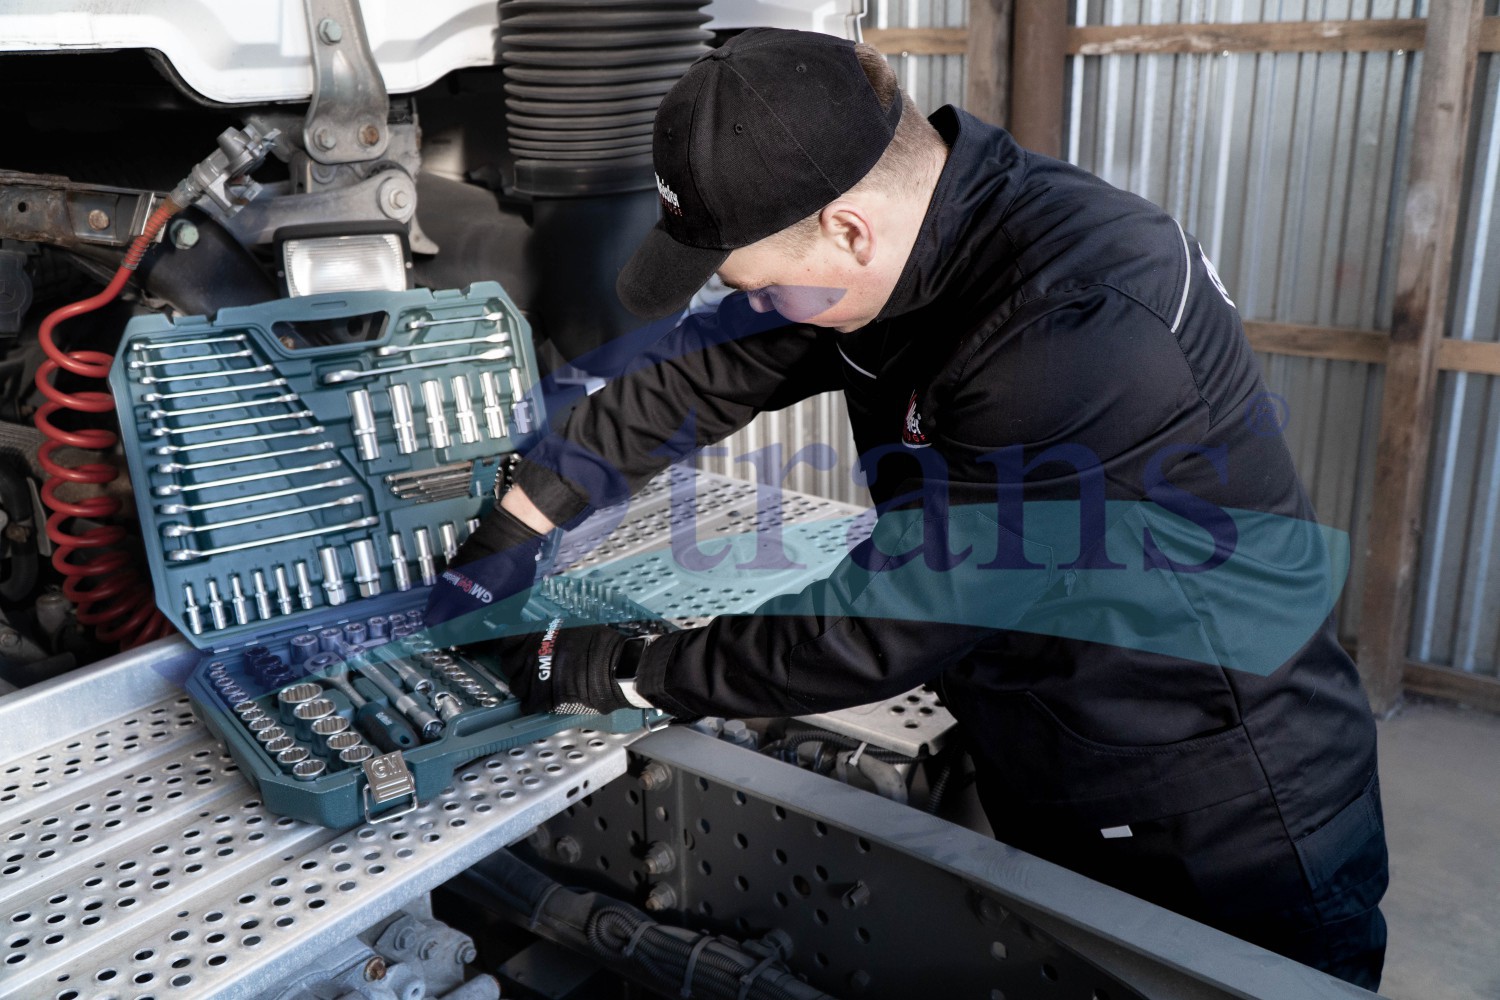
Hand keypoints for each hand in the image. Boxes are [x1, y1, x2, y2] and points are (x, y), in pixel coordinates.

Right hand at [422, 505, 545, 641]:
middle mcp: (457, 593)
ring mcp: (451, 579)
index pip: (454, 631)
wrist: (509, 534)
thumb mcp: (517, 597)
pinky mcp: (451, 566)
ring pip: (432, 602)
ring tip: (444, 620)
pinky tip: (447, 600)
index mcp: (473, 604)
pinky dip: (439, 597)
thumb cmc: (516, 566)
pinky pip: (439, 587)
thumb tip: (500, 624)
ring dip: (436, 613)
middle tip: (446, 634)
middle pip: (434, 619)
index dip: (456, 640)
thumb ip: (504, 615)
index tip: (461, 642)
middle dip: (439, 630)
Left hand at [494, 619, 633, 715]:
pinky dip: (533, 705)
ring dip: (525, 687)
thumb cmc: (600, 645)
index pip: (505, 641)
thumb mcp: (573, 628)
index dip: (507, 648)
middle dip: (517, 669)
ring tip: (537, 688)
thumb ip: (550, 635)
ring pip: (516, 687)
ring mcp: (535, 676)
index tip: (511, 652)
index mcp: (538, 634)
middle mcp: (531, 654)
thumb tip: (543, 640)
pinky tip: (542, 702)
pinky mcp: (544, 698)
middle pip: (508, 666)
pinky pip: (527, 705)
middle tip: (529, 671)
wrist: (613, 667)